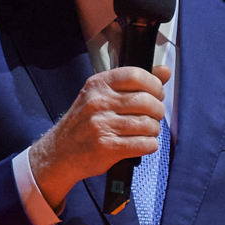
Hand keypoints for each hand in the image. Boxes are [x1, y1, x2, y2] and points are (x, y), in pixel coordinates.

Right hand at [26, 65, 170, 211]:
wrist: (59, 153)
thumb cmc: (84, 123)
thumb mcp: (101, 96)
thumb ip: (133, 83)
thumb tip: (165, 71)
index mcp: (97, 85)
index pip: (136, 75)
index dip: (154, 85)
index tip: (156, 94)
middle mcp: (98, 102)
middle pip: (146, 101)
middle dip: (158, 111)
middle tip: (154, 117)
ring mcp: (101, 125)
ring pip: (147, 124)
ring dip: (154, 130)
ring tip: (147, 132)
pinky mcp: (106, 148)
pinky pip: (143, 144)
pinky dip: (150, 145)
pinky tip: (143, 144)